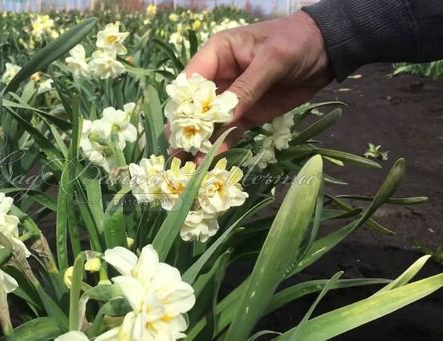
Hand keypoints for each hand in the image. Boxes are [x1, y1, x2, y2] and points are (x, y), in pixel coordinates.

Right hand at [182, 11, 332, 159]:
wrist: (327, 50)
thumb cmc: (296, 42)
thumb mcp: (272, 60)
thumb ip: (247, 87)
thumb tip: (224, 116)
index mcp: (217, 54)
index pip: (191, 81)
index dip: (183, 104)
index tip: (179, 128)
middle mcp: (218, 77)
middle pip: (194, 106)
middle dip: (186, 128)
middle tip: (177, 152)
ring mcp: (232, 98)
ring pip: (209, 123)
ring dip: (199, 143)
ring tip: (188, 165)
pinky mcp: (246, 114)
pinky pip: (229, 131)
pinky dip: (221, 146)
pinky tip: (211, 161)